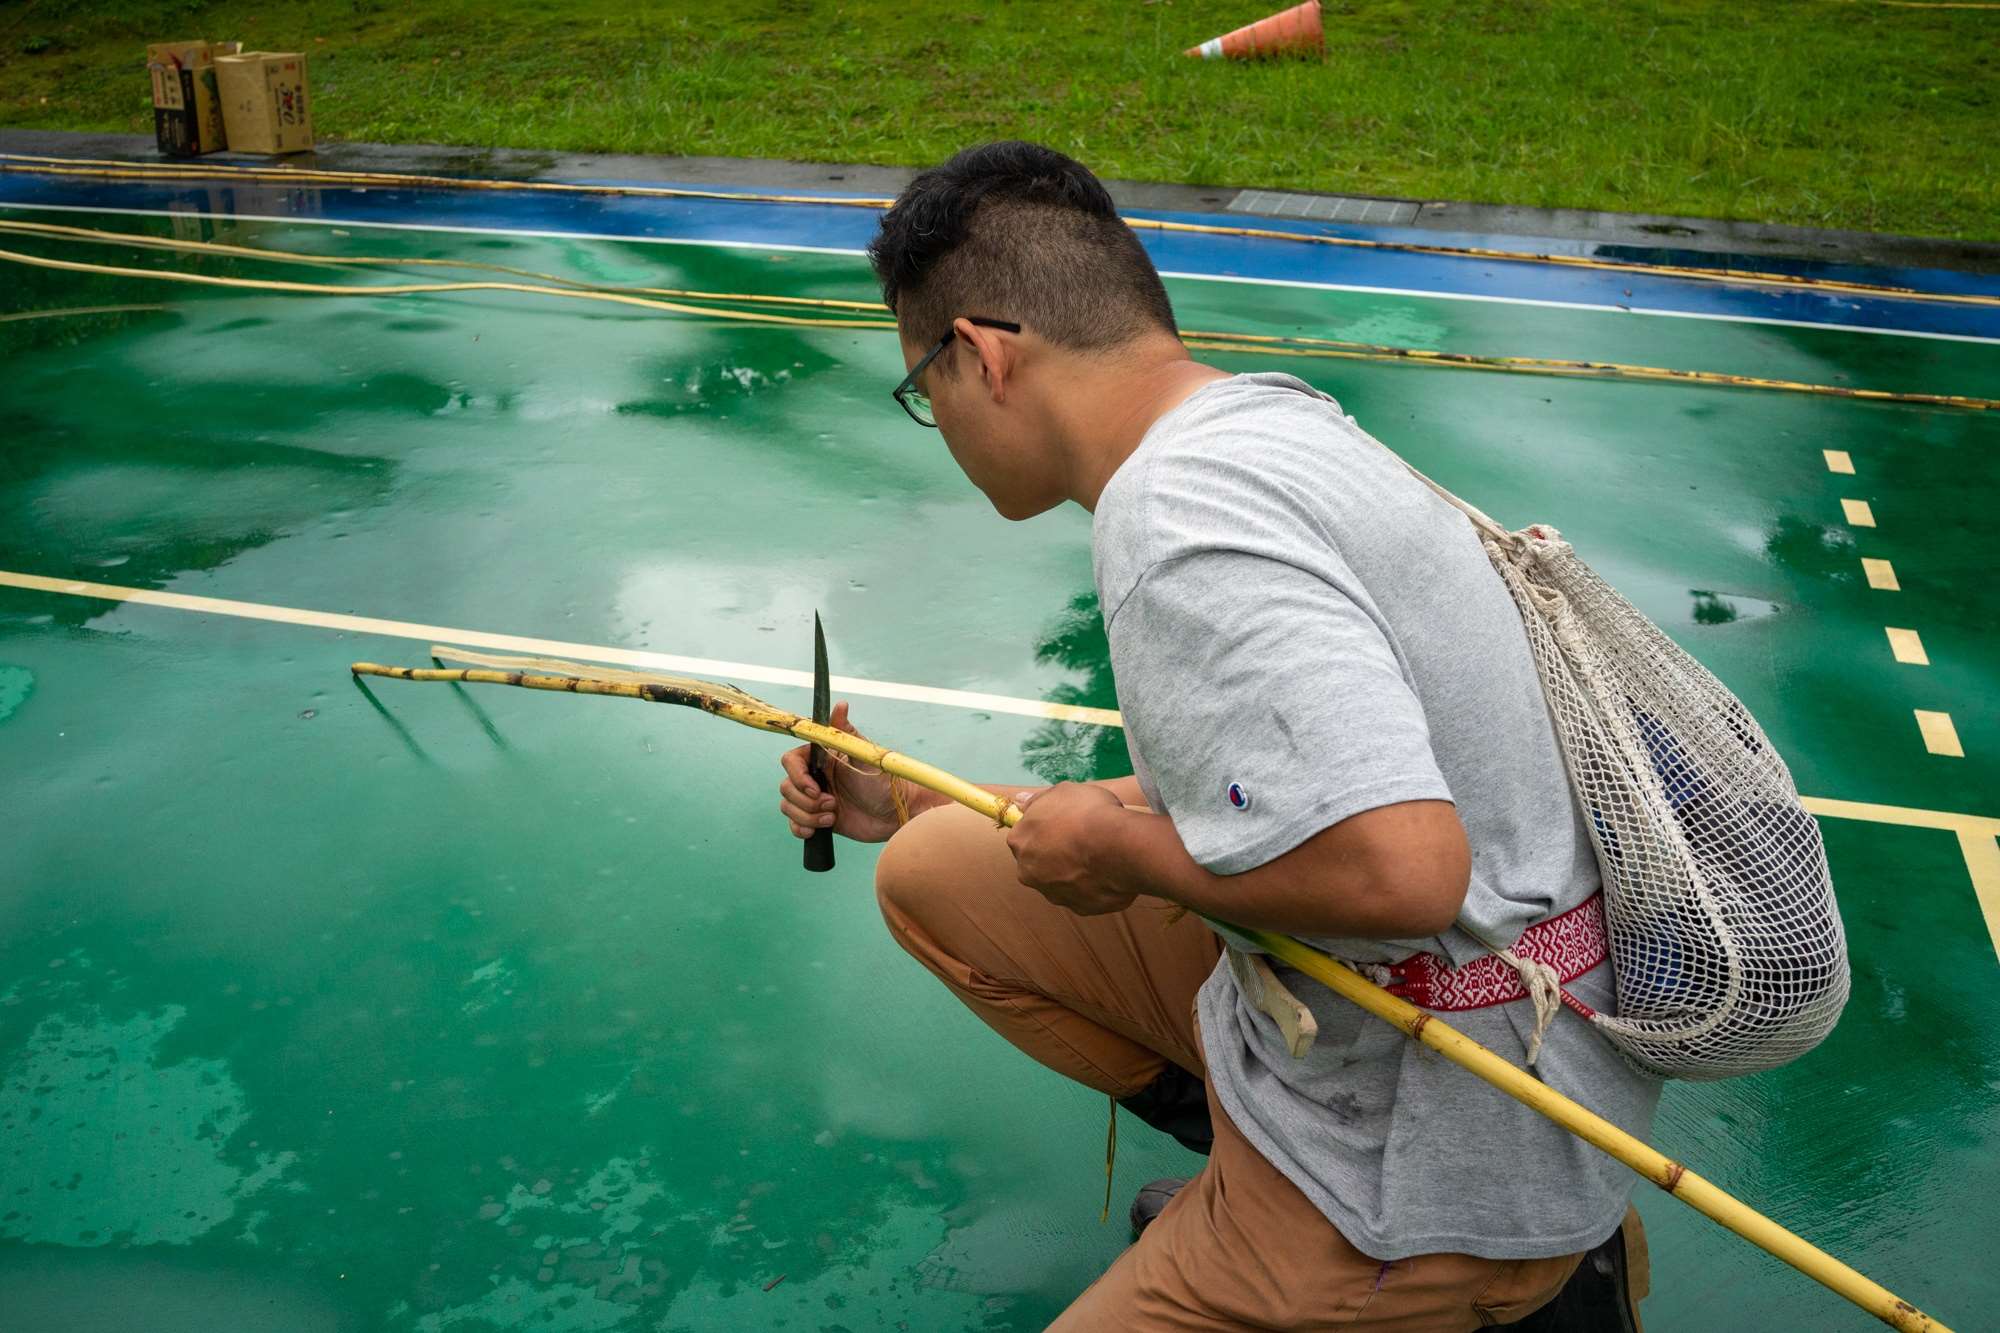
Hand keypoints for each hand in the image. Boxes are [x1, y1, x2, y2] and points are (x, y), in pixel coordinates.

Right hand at [778, 701, 903, 844]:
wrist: (895, 815)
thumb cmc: (884, 782)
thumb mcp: (865, 756)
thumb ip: (846, 733)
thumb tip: (841, 704)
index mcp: (822, 759)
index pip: (791, 761)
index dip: (798, 776)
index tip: (815, 788)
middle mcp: (815, 777)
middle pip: (786, 786)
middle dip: (806, 800)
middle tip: (832, 804)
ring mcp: (815, 799)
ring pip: (788, 806)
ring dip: (807, 815)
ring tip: (832, 815)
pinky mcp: (817, 819)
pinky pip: (794, 824)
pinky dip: (801, 828)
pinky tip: (819, 828)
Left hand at [1005, 782, 1137, 915]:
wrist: (1118, 846)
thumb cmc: (1088, 813)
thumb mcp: (1062, 791)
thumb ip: (1038, 800)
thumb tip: (1021, 802)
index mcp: (1020, 841)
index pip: (1024, 836)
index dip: (1043, 828)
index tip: (1061, 823)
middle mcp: (1029, 872)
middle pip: (1038, 863)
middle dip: (1055, 854)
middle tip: (1081, 840)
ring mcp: (1053, 894)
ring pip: (1061, 882)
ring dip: (1074, 872)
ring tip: (1101, 856)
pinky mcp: (1079, 909)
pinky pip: (1085, 895)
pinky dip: (1094, 886)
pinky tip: (1110, 872)